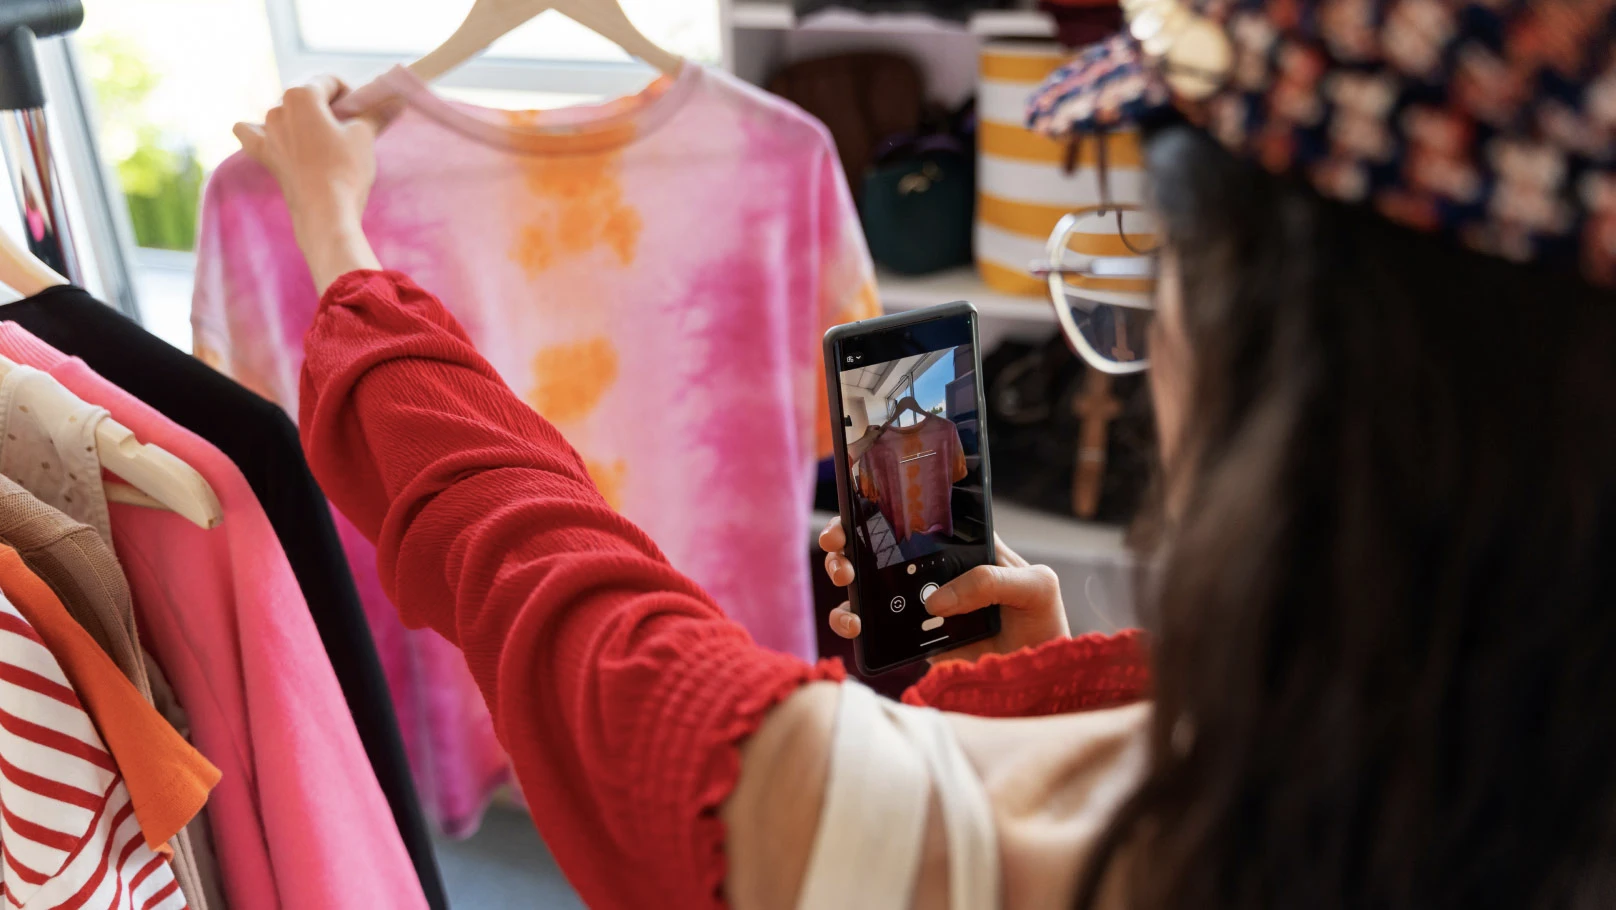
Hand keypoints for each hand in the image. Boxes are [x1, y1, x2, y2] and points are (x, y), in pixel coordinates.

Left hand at [234, 76, 381, 292]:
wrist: (325, 212)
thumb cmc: (345, 169)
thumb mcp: (365, 136)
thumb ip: (377, 113)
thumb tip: (397, 98)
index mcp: (301, 95)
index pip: (330, 81)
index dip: (351, 94)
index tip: (363, 112)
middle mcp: (277, 108)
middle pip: (307, 97)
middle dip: (327, 107)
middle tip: (349, 128)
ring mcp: (266, 132)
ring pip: (284, 113)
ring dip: (302, 119)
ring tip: (323, 139)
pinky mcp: (264, 155)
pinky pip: (250, 133)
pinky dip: (257, 131)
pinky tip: (269, 134)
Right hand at [819, 517, 1069, 664]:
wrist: (1036, 677)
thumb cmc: (1042, 622)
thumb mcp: (1036, 587)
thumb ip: (994, 581)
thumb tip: (936, 600)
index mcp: (961, 546)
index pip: (918, 516)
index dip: (884, 505)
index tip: (860, 506)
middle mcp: (933, 569)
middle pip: (878, 544)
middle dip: (848, 538)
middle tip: (839, 543)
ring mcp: (917, 602)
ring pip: (865, 582)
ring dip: (842, 574)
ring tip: (844, 579)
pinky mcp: (908, 637)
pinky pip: (871, 625)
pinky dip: (851, 622)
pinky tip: (854, 625)